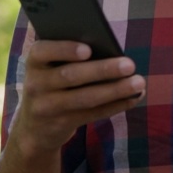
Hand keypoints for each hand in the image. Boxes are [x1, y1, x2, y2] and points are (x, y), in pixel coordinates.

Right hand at [9, 40, 144, 159]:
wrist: (33, 127)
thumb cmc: (50, 83)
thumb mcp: (47, 68)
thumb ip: (66, 54)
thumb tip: (106, 45)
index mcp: (33, 62)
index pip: (42, 51)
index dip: (64, 49)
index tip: (88, 49)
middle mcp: (35, 84)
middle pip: (70, 76)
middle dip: (102, 70)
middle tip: (130, 64)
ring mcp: (47, 107)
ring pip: (85, 98)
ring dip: (115, 90)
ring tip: (139, 82)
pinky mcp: (62, 124)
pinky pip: (93, 114)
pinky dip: (115, 105)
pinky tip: (133, 97)